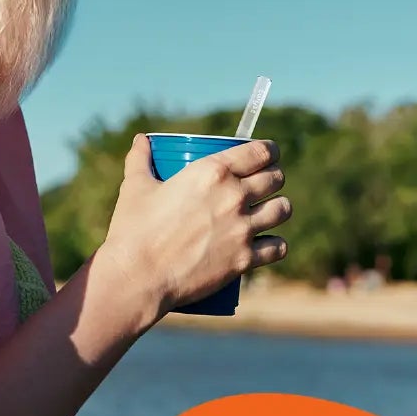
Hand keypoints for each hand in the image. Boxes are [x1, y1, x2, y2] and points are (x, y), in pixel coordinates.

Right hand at [97, 134, 291, 319]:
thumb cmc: (133, 229)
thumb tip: (141, 140)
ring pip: (283, 209)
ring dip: (278, 207)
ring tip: (269, 210)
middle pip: (275, 178)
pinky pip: (278, 246)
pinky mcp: (245, 258)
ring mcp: (242, 229)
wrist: (138, 276)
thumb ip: (139, 159)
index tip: (268, 154)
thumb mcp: (134, 187)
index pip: (259, 152)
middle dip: (274, 177)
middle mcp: (234, 196)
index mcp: (212, 172)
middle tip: (265, 182)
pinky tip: (269, 242)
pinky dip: (275, 244)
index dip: (269, 150)